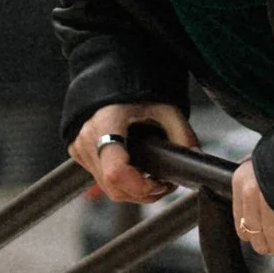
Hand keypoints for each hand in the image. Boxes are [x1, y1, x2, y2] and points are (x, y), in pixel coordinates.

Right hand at [70, 102, 191, 205]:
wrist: (107, 79)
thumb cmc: (134, 91)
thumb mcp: (165, 109)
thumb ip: (182, 135)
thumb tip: (196, 160)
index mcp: (107, 123)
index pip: (116, 171)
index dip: (141, 186)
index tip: (160, 183)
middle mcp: (87, 138)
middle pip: (114, 187)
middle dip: (144, 193)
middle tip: (164, 184)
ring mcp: (79, 148)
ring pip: (108, 188)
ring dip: (133, 191)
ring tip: (152, 178)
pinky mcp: (77, 153)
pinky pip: (100, 179)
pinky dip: (120, 182)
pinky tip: (134, 170)